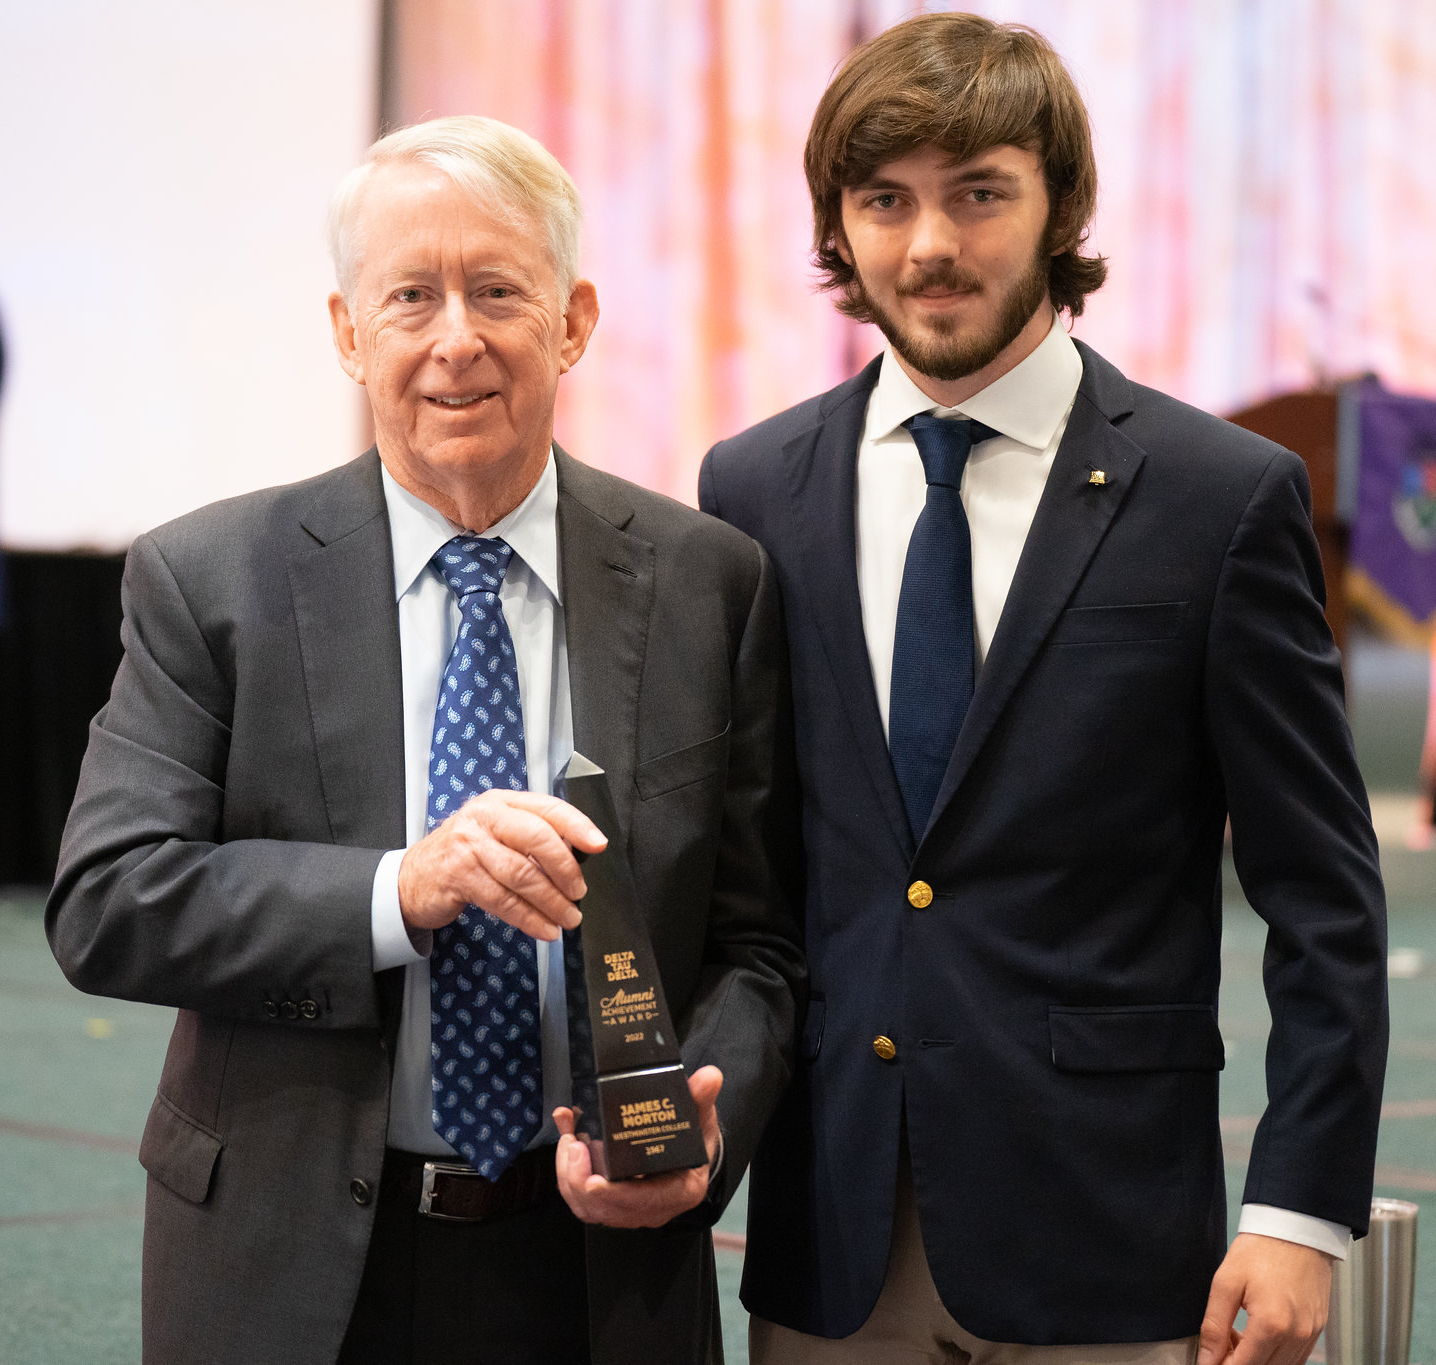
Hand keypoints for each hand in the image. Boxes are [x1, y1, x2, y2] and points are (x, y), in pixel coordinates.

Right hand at [397, 790, 606, 937]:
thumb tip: (578, 857)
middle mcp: (485, 817)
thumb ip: (531, 838)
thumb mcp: (496, 834)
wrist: (412, 878)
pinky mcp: (458, 875)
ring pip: (522, 874)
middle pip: (537, 838)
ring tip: (568, 918)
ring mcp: (469, 845)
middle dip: (565, 869)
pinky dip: (529, 917)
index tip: (599, 844)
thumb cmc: (464, 855)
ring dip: (551, 901)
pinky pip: (503, 900)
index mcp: (502, 803)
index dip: (577, 826)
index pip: (547, 808)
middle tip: (580, 892)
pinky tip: (543, 928)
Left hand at [552, 1065, 722, 1227]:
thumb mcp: (700, 1116)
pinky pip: (581, 1198)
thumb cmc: (693, 1136)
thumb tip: (709, 1076)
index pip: (643, 1202)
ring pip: (588, 1207)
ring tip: (567, 1138)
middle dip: (580, 1180)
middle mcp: (652, 1208)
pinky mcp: (610, 1202)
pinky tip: (565, 1138)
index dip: (615, 1195)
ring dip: (569, 1176)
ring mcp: (628, 1209)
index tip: (592, 1181)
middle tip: (573, 1143)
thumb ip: (701, 1097)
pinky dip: (566, 1172)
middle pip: (606, 1209)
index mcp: (678, 1192)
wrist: (688, 1151)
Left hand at [1198, 1233, 1333, 1364]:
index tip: (1208, 1360)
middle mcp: (1296, 1336)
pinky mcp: (1317, 1330)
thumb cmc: (1260, 1249)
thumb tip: (1207, 1359)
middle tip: (1221, 1342)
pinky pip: (1295, 1358)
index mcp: (1271, 1325)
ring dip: (1256, 1360)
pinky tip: (1257, 1334)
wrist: (1296, 1228)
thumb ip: (1214, 1326)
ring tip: (1237, 1335)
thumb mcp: (1226, 1282)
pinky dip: (1274, 1355)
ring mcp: (1310, 1335)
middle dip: (1236, 1363)